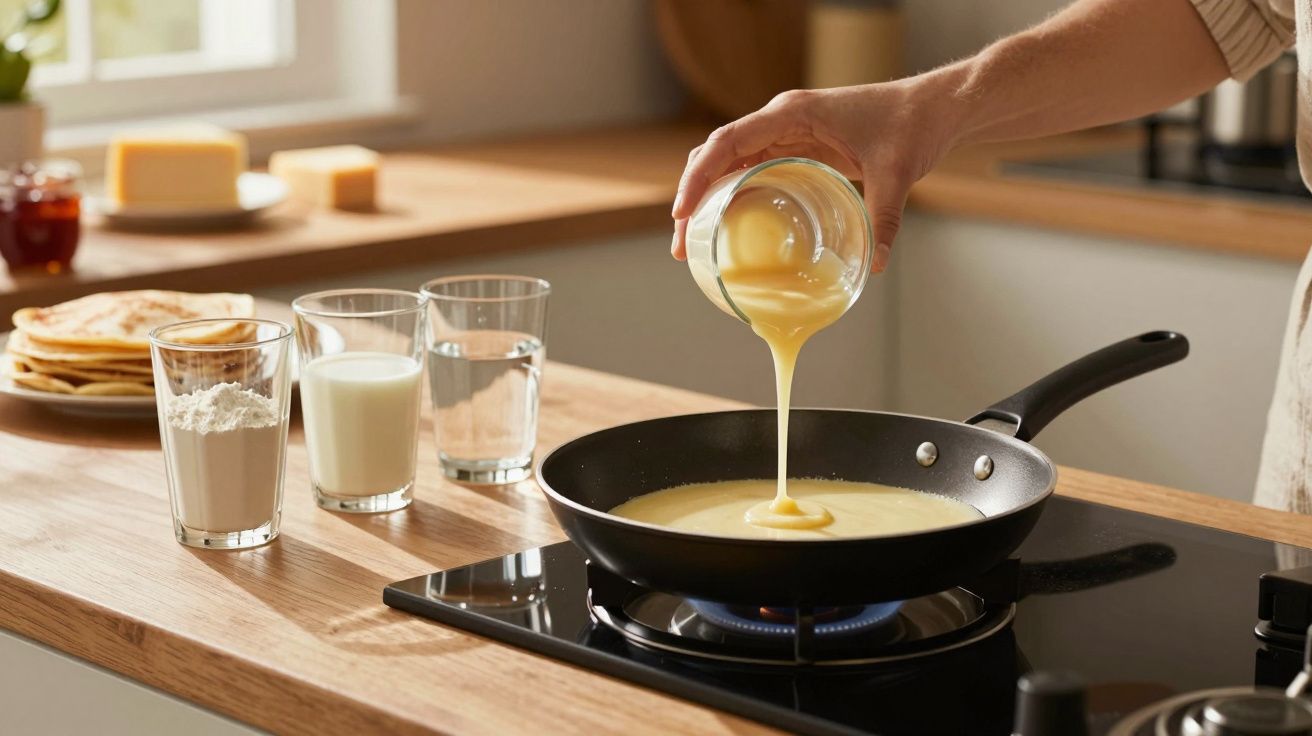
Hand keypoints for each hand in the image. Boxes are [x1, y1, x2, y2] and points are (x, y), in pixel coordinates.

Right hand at [670, 80, 961, 271]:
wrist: (931, 108)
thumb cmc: (911, 125)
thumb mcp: (896, 173)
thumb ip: (883, 218)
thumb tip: (876, 265)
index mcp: (793, 113)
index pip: (728, 141)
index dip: (699, 176)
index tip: (684, 213)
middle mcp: (782, 119)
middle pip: (718, 154)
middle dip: (693, 196)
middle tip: (683, 245)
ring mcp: (787, 132)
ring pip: (730, 163)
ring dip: (708, 198)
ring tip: (694, 244)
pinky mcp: (798, 147)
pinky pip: (752, 168)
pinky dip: (733, 195)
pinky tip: (727, 226)